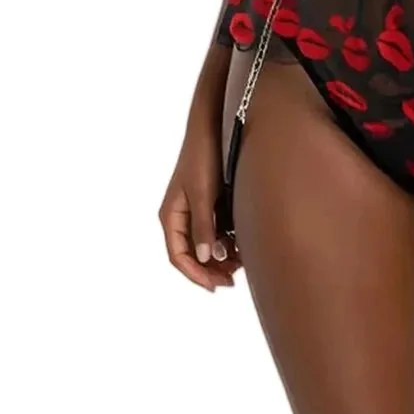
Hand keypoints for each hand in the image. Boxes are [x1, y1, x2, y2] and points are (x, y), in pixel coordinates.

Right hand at [160, 114, 240, 290]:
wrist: (214, 127)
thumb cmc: (203, 157)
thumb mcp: (203, 193)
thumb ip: (203, 226)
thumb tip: (205, 258)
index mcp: (171, 216)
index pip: (178, 256)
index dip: (196, 275)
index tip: (217, 286)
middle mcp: (180, 216)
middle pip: (191, 255)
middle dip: (211, 270)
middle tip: (234, 279)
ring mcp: (195, 211)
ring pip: (205, 246)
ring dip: (221, 258)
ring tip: (242, 264)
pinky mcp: (210, 205)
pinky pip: (215, 232)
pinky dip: (227, 243)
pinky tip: (243, 247)